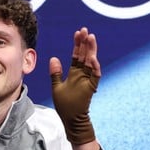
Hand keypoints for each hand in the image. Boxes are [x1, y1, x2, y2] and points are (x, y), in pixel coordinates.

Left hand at [49, 27, 100, 146]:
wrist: (71, 120)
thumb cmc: (65, 105)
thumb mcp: (56, 87)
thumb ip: (55, 73)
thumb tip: (53, 58)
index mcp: (74, 73)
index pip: (76, 55)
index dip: (77, 44)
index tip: (77, 32)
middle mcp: (82, 74)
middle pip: (84, 55)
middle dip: (85, 43)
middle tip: (85, 30)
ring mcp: (87, 80)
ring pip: (91, 62)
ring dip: (91, 50)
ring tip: (91, 38)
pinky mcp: (91, 88)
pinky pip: (95, 76)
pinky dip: (95, 68)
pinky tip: (93, 58)